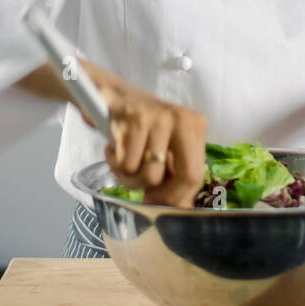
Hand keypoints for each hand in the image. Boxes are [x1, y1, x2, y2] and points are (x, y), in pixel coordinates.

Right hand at [94, 74, 207, 208]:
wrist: (109, 95)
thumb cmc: (139, 127)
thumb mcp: (164, 146)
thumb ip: (174, 175)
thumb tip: (179, 210)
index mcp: (195, 125)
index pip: (195, 175)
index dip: (177, 197)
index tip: (159, 203)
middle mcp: (183, 119)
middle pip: (184, 178)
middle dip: (160, 196)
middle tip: (142, 194)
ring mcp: (160, 118)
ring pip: (150, 176)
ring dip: (131, 178)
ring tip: (124, 161)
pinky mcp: (136, 119)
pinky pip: (126, 165)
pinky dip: (115, 163)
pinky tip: (113, 149)